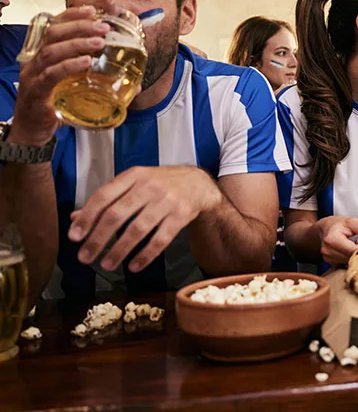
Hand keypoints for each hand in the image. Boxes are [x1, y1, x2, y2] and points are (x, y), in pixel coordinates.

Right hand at [9, 6, 107, 145]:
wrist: (33, 131)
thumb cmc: (54, 104)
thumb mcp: (73, 85)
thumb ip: (95, 78)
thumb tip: (132, 81)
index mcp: (41, 53)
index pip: (52, 26)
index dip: (70, 15)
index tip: (91, 10)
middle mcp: (34, 60)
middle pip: (53, 33)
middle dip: (79, 26)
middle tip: (103, 27)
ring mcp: (33, 75)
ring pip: (52, 51)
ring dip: (77, 43)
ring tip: (99, 42)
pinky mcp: (36, 91)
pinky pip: (51, 74)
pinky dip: (69, 66)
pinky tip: (86, 62)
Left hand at [69, 166, 221, 271]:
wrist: (198, 184)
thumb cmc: (160, 184)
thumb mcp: (133, 184)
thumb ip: (107, 199)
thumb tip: (75, 218)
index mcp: (133, 176)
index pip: (104, 196)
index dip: (87, 218)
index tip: (74, 237)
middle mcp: (149, 186)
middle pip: (117, 214)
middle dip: (98, 239)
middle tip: (84, 257)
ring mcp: (167, 201)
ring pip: (138, 229)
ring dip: (119, 250)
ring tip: (107, 265)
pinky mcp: (181, 216)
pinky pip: (161, 239)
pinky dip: (146, 255)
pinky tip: (134, 266)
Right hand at [316, 216, 357, 265]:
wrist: (325, 229)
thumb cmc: (338, 224)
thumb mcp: (351, 221)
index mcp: (332, 240)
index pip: (353, 250)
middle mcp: (328, 251)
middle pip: (352, 257)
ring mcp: (329, 259)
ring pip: (350, 261)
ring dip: (356, 254)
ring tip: (355, 243)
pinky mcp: (331, 263)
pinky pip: (346, 263)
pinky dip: (351, 257)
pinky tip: (351, 249)